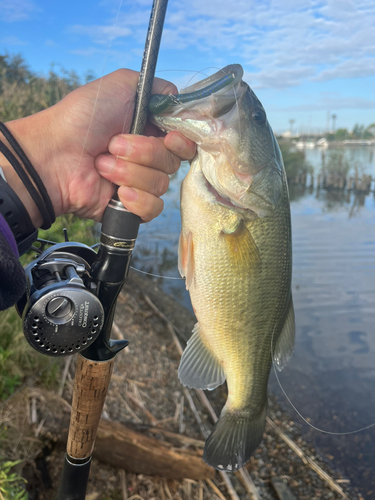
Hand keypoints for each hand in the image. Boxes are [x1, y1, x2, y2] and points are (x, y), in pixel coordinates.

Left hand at [4, 69, 195, 226]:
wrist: (53, 156)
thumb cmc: (81, 118)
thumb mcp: (120, 85)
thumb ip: (156, 88)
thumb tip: (180, 101)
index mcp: (148, 130)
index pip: (184, 141)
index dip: (181, 141)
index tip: (169, 137)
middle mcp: (147, 157)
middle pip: (173, 162)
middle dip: (145, 152)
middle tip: (113, 145)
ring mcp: (139, 183)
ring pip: (161, 184)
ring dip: (130, 173)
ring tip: (101, 165)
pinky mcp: (131, 206)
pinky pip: (153, 208)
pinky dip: (136, 199)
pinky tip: (116, 192)